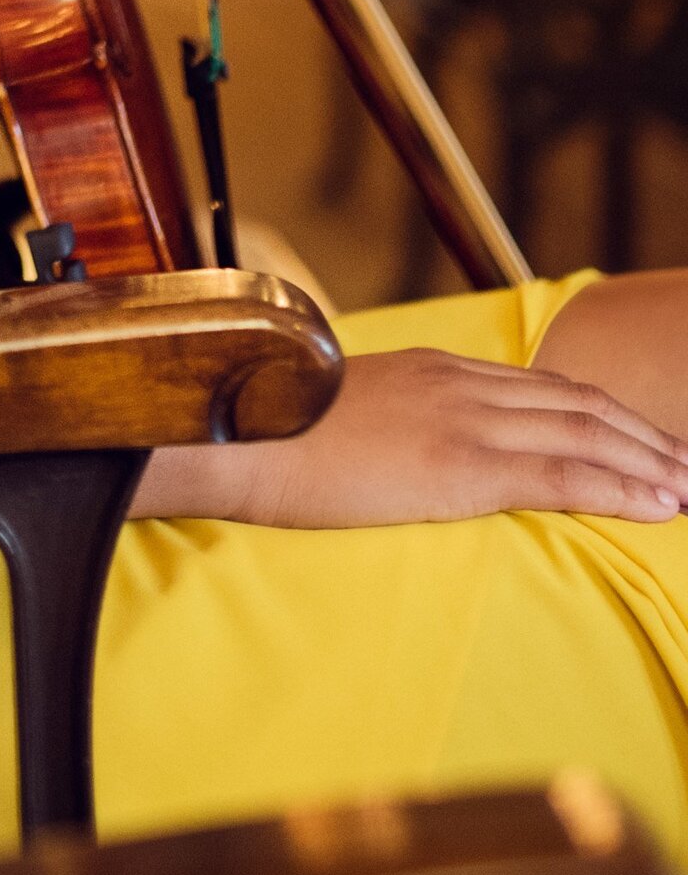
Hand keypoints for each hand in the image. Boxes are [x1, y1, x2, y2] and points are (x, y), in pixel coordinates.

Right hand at [136, 346, 687, 528]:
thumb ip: (387, 423)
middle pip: (576, 402)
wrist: (230, 433)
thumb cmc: (270, 436)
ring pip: (583, 432)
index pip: (541, 386)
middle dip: (641, 434)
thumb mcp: (343, 418)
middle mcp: (456, 383)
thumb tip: (400, 455)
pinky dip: (620, 486)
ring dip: (648, 459)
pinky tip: (658, 504)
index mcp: (431, 370)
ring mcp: (460, 419)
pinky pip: (560, 473)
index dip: (601, 411)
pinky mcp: (458, 463)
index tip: (642, 438)